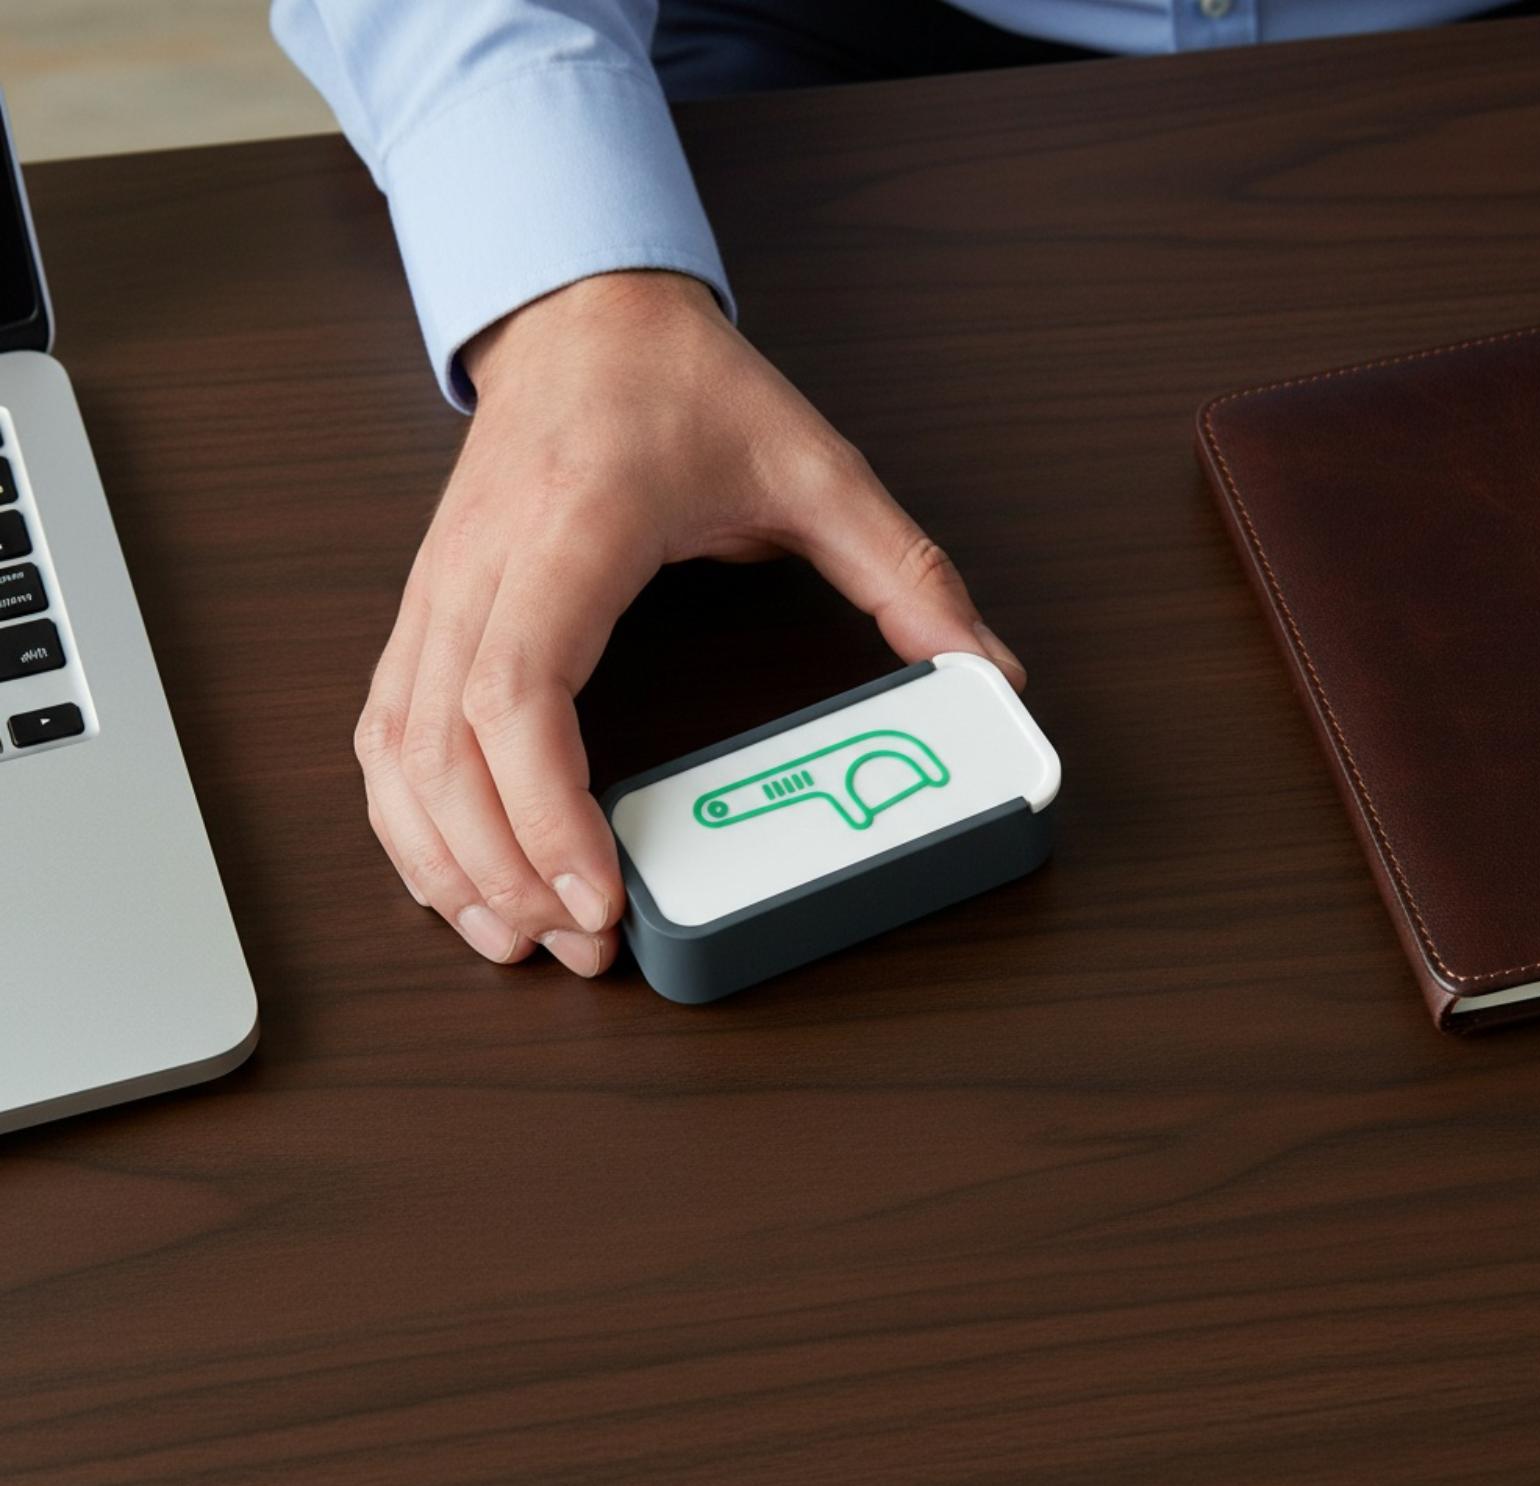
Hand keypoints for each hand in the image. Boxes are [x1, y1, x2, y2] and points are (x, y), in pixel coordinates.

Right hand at [356, 270, 1025, 973]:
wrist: (585, 315)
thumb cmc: (679, 384)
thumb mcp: (818, 467)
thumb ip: (907, 573)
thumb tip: (984, 670)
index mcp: (575, 528)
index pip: (518, 692)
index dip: (545, 811)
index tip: (601, 894)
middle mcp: (483, 567)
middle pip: (443, 747)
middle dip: (503, 869)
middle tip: (580, 946)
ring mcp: (439, 589)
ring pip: (396, 750)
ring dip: (441, 857)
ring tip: (511, 936)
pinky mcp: (427, 610)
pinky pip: (385, 728)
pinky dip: (409, 815)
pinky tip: (455, 870)